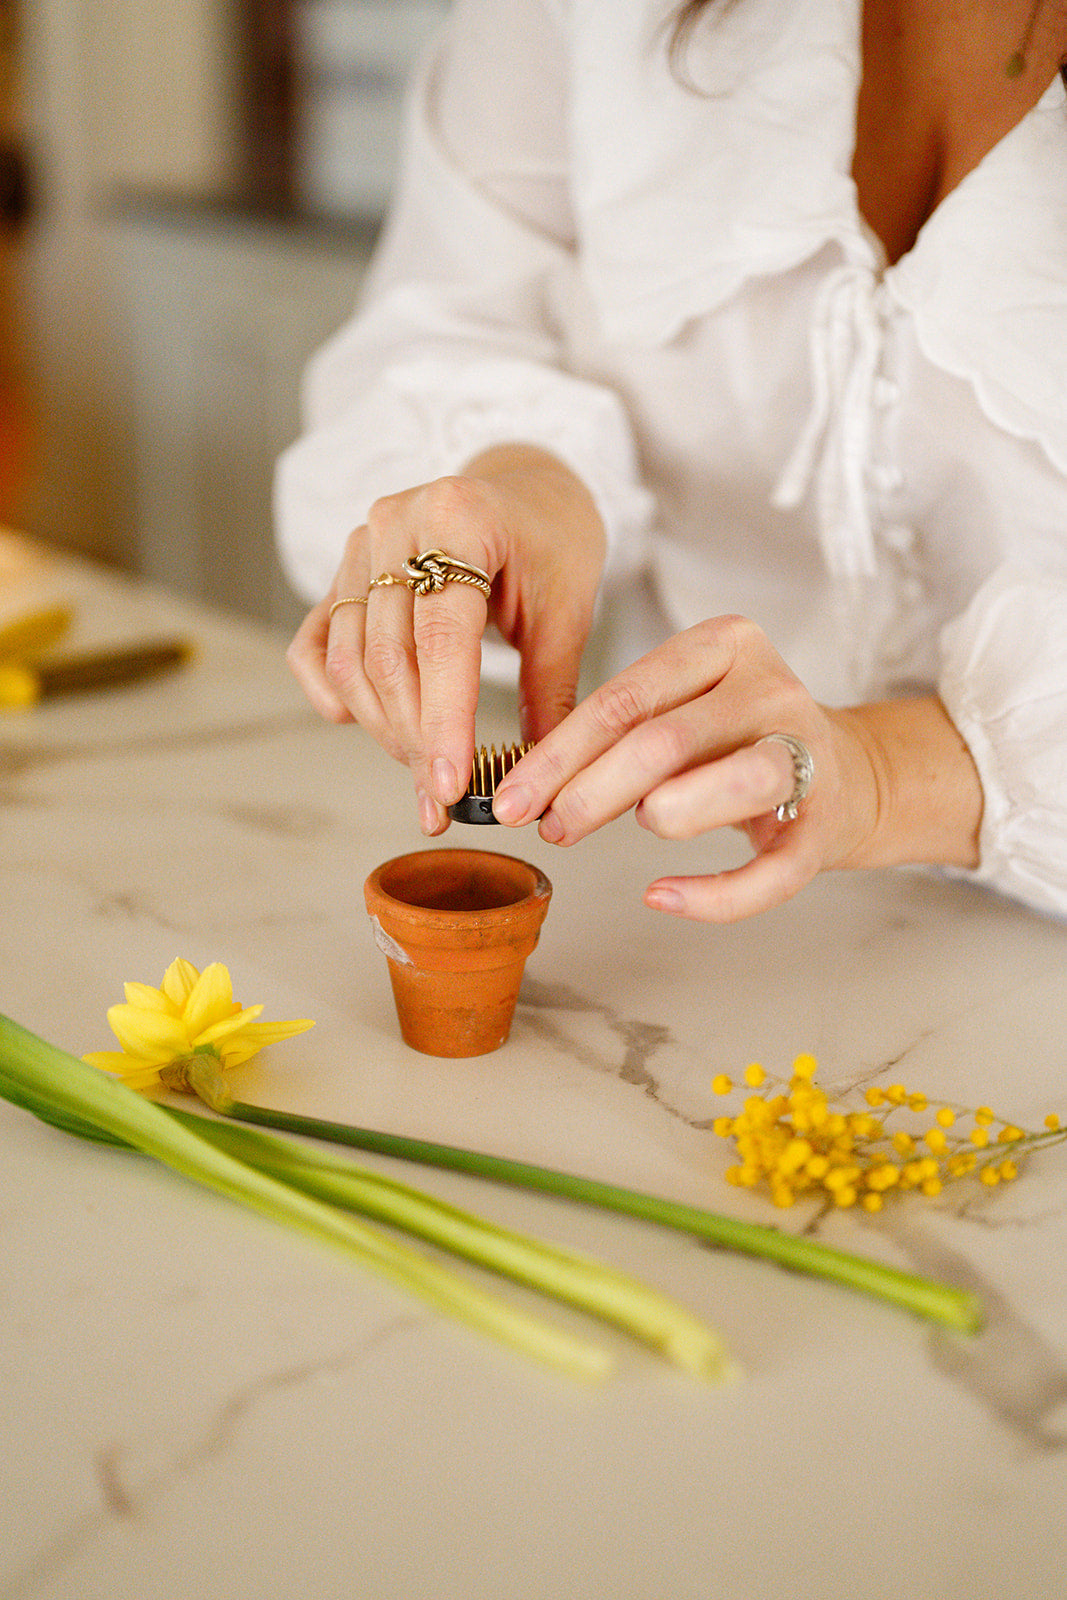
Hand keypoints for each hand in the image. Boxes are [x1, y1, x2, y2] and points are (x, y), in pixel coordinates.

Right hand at [285, 445, 605, 832]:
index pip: (442, 637)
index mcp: (460, 518)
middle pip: (388, 656)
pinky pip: (316, 642)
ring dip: (382, 726)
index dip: (444, 719)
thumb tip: (537, 777)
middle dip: (415, 737)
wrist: (526, 492)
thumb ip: (548, 690)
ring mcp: (362, 545)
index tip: (451, 783)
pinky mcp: (344, 572)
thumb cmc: (552, 542)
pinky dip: (332, 691)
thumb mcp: (567, 609)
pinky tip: (361, 723)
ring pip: (349, 659)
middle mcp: (398, 523)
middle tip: (443, 792)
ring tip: (423, 765)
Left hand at [491, 615, 982, 921]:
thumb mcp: (680, 711)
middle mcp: (771, 689)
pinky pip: (770, 873)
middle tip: (551, 828)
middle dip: (594, 791)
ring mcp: (808, 752)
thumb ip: (619, 734)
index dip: (559, 754)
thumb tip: (533, 788)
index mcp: (724, 644)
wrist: (848, 773)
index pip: (624, 698)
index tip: (511, 798)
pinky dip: (711, 896)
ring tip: (637, 832)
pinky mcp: (826, 822)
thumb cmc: (737, 741)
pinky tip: (662, 896)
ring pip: (735, 783)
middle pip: (666, 740)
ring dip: (666, 815)